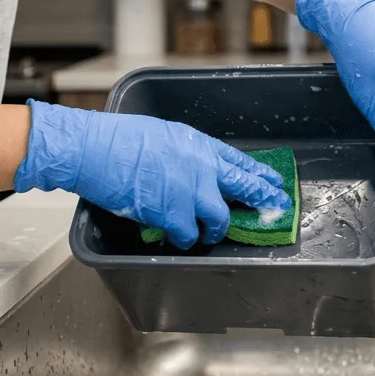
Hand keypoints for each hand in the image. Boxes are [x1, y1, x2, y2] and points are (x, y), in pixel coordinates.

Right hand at [13, 100, 290, 247]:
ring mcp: (191, 193)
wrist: (98, 150)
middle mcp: (202, 168)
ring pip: (219, 220)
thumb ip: (185, 154)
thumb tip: (191, 169)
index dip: (259, 174)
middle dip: (263, 200)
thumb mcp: (163, 136)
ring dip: (214, 231)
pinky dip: (184, 239)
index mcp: (199, 146)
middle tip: (276, 209)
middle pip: (244, 187)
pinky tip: (176, 238)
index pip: (240, 162)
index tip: (273, 182)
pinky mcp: (174, 215)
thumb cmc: (120, 139)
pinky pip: (188, 236)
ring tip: (207, 235)